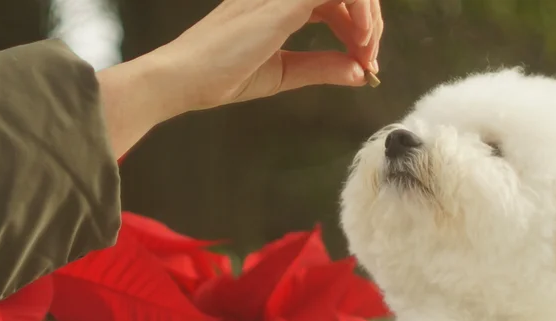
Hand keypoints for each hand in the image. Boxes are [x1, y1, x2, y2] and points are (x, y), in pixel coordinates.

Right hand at [97, 0, 383, 157]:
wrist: (185, 78)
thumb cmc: (221, 76)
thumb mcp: (283, 73)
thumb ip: (321, 69)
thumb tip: (360, 73)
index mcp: (279, 3)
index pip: (333, 1)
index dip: (357, 29)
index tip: (365, 65)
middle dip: (369, 24)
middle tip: (370, 62)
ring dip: (368, 18)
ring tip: (366, 54)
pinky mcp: (282, 1)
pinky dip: (358, 12)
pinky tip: (359, 42)